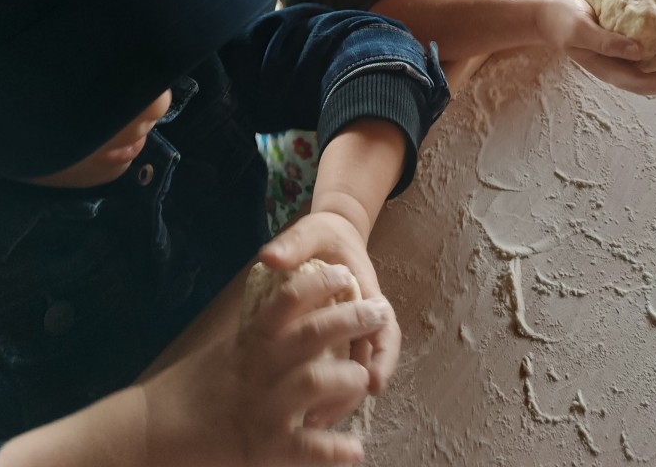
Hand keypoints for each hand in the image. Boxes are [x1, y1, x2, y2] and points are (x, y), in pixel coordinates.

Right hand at [141, 259, 388, 466]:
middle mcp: (261, 366)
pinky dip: (334, 450)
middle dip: (354, 318)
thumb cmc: (192, 388)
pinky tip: (356, 451)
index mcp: (251, 339)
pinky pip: (308, 447)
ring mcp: (266, 406)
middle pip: (317, 332)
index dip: (322, 281)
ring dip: (350, 377)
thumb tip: (288, 310)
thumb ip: (259, 333)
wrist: (151, 430)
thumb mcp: (228, 349)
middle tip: (380, 310)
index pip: (290, 297)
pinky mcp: (265, 447)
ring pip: (320, 381)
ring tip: (366, 378)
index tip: (345, 273)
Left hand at [261, 209, 400, 400]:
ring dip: (337, 398)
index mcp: (365, 291)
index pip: (384, 328)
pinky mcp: (327, 339)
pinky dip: (323, 388)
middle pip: (368, 361)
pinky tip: (300, 407)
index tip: (374, 382)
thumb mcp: (310, 232)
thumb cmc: (323, 234)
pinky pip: (331, 367)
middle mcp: (360, 317)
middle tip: (326, 416)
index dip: (384, 357)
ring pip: (350, 371)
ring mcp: (345, 331)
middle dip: (352, 391)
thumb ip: (294, 244)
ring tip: (309, 423)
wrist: (327, 234)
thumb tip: (271, 257)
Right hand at [530, 0, 655, 95]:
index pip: (647, 82)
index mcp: (610, 69)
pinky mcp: (626, 50)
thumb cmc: (563, 20)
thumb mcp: (581, 27)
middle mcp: (621, 70)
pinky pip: (654, 60)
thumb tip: (638, 51)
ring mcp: (624, 62)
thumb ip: (606, 41)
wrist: (551, 16)